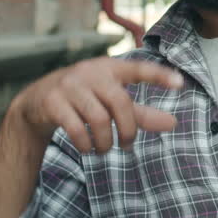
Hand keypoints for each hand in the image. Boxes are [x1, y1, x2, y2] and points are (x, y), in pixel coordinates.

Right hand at [13, 57, 182, 152]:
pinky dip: (86, 144)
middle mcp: (91, 72)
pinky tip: (88, 148)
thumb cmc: (85, 99)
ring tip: (105, 150)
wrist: (37, 101)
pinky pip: (76, 128)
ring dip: (106, 142)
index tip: (180, 83)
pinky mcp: (53, 102)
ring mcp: (70, 85)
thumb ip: (141, 113)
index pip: (139, 68)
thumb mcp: (111, 102)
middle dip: (128, 130)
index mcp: (110, 68)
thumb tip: (173, 124)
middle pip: (121, 103)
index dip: (159, 75)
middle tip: (127, 145)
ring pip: (99, 119)